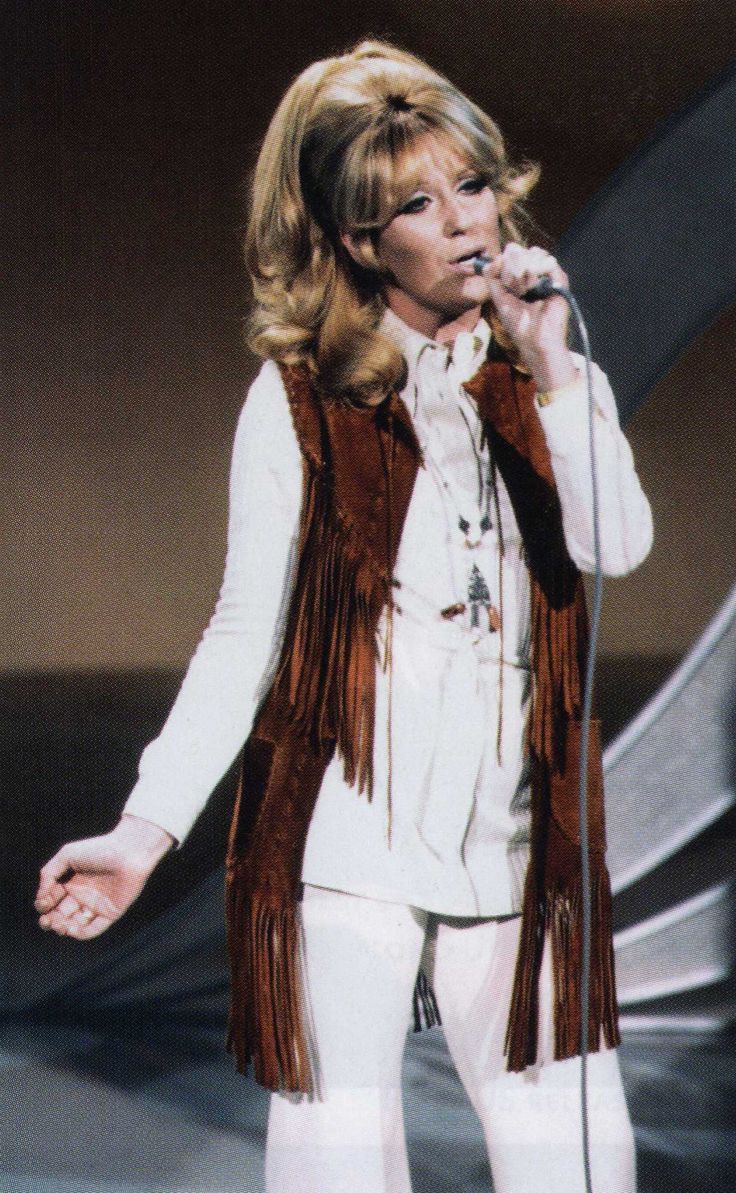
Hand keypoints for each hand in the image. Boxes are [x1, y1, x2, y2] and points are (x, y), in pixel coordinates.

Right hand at [34, 814, 174, 938]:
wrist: (129, 852)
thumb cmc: (98, 849)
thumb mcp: (67, 855)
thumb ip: (48, 874)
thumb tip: (40, 898)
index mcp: (71, 882)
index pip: (51, 900)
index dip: (44, 904)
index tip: (45, 900)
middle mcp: (82, 895)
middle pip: (59, 915)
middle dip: (49, 921)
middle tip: (47, 920)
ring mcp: (96, 905)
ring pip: (74, 925)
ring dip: (62, 929)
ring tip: (59, 924)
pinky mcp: (110, 914)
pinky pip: (93, 929)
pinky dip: (80, 933)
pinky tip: (71, 928)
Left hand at [484, 244, 578, 391]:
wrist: (536, 340)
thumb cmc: (518, 325)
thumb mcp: (500, 299)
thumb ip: (492, 279)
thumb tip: (496, 258)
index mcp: (521, 280)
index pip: (513, 257)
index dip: (506, 259)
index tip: (500, 266)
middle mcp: (536, 276)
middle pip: (525, 252)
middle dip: (515, 263)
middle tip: (513, 283)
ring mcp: (548, 278)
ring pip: (538, 254)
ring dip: (526, 266)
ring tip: (523, 286)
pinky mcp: (560, 282)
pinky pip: (550, 263)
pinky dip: (539, 269)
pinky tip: (532, 284)